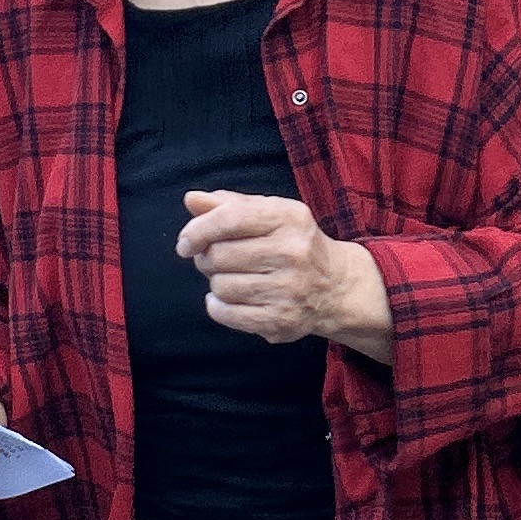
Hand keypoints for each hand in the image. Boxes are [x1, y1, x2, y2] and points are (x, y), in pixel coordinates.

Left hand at [176, 191, 394, 364]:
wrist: (335, 287)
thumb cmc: (291, 243)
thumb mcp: (268, 214)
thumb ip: (227, 204)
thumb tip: (190, 199)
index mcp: (289, 218)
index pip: (229, 219)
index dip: (197, 230)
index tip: (185, 243)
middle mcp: (293, 252)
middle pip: (219, 255)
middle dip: (207, 258)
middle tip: (216, 259)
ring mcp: (289, 290)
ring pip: (221, 286)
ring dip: (216, 282)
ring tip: (231, 278)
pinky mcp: (282, 320)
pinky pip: (227, 314)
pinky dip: (218, 306)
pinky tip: (230, 298)